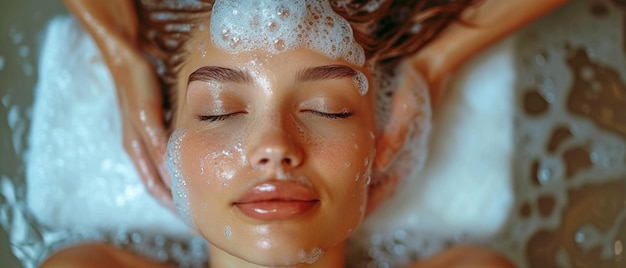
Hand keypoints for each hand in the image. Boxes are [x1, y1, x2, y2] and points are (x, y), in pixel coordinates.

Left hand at [64, 0, 174, 211]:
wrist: (124, 60)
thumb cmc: (139, 84)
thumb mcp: (154, 115)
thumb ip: (166, 135)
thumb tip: (180, 152)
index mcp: (137, 147)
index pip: (153, 183)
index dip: (168, 202)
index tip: (186, 217)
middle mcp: (135, 145)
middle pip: (153, 184)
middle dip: (171, 205)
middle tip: (191, 221)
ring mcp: (138, 134)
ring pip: (154, 171)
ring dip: (169, 191)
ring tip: (188, 207)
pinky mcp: (144, 119)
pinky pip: (158, 148)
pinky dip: (167, 165)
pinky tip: (179, 174)